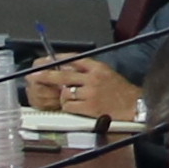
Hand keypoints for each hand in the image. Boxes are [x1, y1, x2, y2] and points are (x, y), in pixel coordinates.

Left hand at [24, 57, 141, 125]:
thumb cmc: (121, 91)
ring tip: (72, 98)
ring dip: (64, 96)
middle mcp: (93, 79)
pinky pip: (69, 106)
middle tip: (33, 75)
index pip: (74, 59)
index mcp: (98, 68)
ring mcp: (90, 93)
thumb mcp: (107, 73)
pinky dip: (68, 107)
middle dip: (46, 75)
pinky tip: (75, 107)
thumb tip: (66, 69)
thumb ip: (88, 70)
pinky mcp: (89, 108)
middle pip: (63, 75)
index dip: (57, 60)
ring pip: (65, 93)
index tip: (46, 60)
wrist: (135, 106)